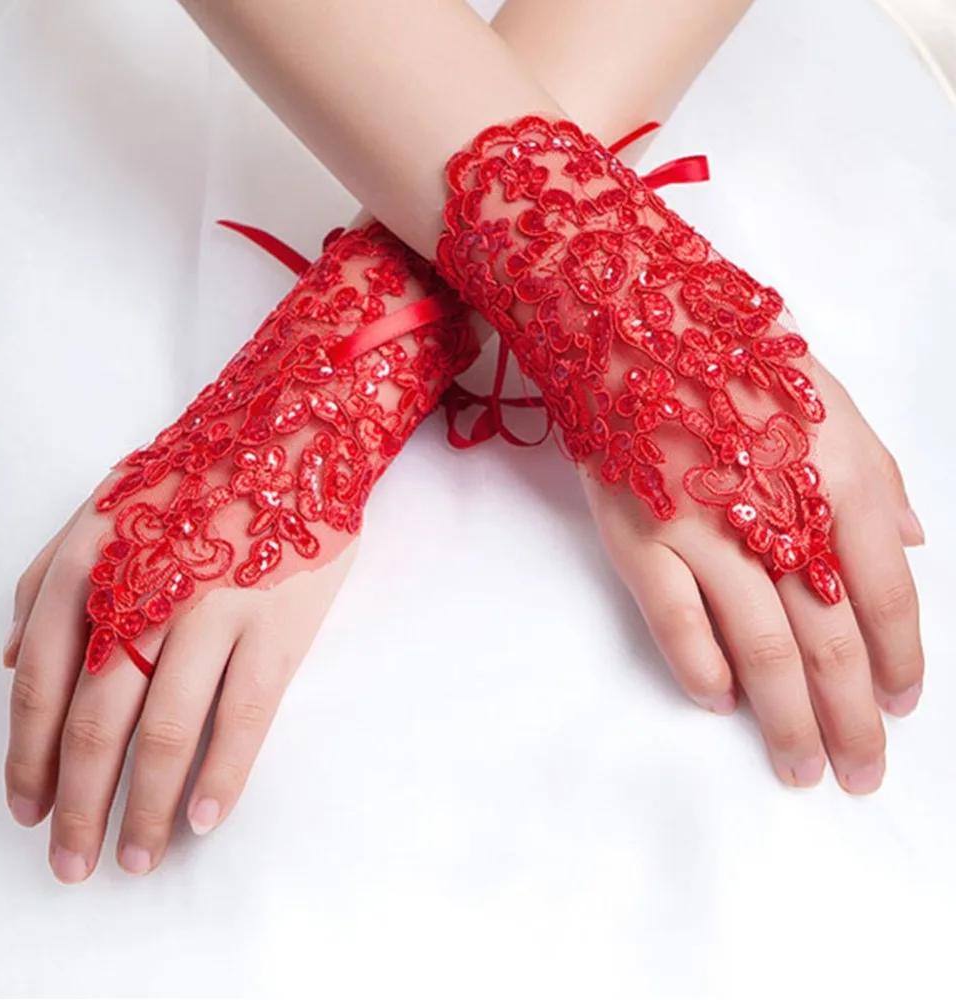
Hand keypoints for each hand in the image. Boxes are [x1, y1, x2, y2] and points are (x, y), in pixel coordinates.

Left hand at [3, 489, 355, 881]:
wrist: (291, 438)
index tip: (30, 811)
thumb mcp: (102, 507)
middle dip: (80, 806)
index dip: (29, 760)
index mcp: (89, 566)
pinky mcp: (276, 625)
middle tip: (72, 862)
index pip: (42, 686)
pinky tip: (205, 818)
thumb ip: (46, 578)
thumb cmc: (196, 477)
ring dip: (146, 808)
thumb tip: (13, 661)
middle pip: (98, 724)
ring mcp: (214, 611)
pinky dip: (222, 776)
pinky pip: (244, 716)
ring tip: (137, 857)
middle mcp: (144, 593)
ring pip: (168, 732)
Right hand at [584, 355, 922, 792]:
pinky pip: (676, 625)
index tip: (902, 703)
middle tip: (862, 772)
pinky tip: (722, 701)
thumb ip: (880, 475)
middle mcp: (774, 509)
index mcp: (838, 473)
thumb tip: (916, 542)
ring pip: (759, 649)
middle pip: (828, 639)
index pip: (886, 591)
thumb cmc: (732, 357)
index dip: (903, 658)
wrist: (630, 323)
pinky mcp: (638, 538)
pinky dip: (703, 673)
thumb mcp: (830, 398)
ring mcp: (700, 528)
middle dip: (850, 719)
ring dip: (785, 720)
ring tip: (801, 767)